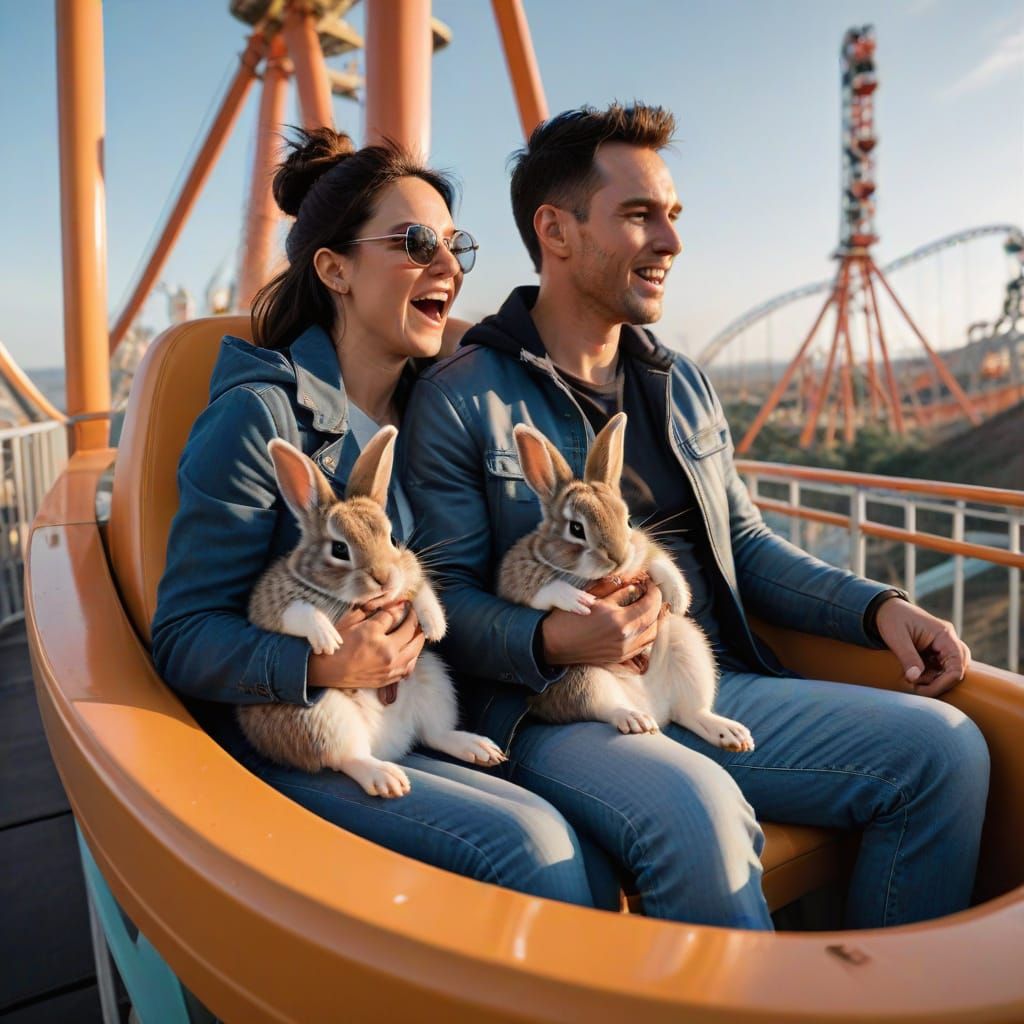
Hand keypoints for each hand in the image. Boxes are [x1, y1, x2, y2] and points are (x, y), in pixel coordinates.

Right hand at [307, 598, 424, 689]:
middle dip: (416, 621)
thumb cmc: (336, 644)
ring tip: (417, 631)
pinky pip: (407, 668)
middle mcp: (386, 653)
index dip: (401, 607)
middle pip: (412, 633)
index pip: (396, 616)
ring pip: (415, 652)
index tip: (405, 602)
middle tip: (415, 614)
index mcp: (375, 636)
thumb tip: (392, 604)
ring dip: (418, 639)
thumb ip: (372, 612)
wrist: (325, 671)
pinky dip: (412, 657)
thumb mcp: (351, 621)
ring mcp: (389, 669)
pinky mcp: (386, 680)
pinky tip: (410, 650)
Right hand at [540, 574, 663, 668]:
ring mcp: (623, 651)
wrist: (552, 644)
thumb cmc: (568, 618)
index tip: (650, 582)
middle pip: (654, 620)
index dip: (654, 590)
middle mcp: (625, 638)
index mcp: (619, 620)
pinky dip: (647, 633)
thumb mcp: (592, 598)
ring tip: (648, 606)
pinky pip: (643, 646)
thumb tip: (635, 584)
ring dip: (654, 619)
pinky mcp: (619, 658)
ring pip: (652, 635)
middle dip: (656, 603)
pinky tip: (641, 623)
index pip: (650, 604)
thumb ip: (616, 590)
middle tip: (651, 591)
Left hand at [875, 598, 970, 697]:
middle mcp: (948, 640)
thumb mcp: (897, 638)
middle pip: (958, 669)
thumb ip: (907, 657)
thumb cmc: (891, 619)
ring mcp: (944, 645)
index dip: (945, 682)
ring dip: (934, 679)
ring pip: (950, 670)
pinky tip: (915, 675)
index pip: (957, 665)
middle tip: (917, 687)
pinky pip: (940, 668)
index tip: (925, 691)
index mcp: (944, 634)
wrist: (885, 609)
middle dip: (939, 682)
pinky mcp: (937, 650)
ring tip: (913, 680)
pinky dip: (930, 675)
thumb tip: (914, 679)